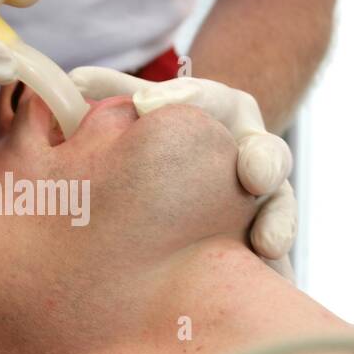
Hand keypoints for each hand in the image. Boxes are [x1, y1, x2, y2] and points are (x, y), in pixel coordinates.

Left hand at [68, 67, 297, 259]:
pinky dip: (272, 257)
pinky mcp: (265, 235)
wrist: (199, 171)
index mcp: (223, 111)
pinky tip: (264, 271)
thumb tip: (73, 82)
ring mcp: (265, 196)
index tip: (146, 107)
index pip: (211, 100)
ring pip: (280, 205)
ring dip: (277, 223)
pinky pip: (275, 247)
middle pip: (266, 152)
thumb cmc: (164, 134)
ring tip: (268, 244)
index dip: (184, 99)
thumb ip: (114, 91)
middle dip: (262, 162)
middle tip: (253, 177)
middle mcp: (251, 149)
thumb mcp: (146, 106)